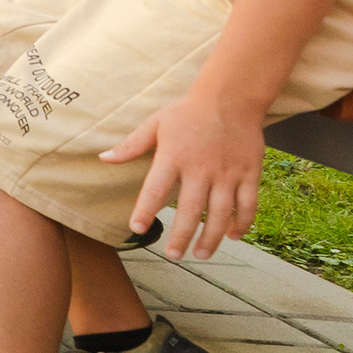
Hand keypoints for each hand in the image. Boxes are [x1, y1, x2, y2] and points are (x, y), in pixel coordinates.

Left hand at [103, 87, 264, 260]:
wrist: (231, 97)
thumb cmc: (187, 112)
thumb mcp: (155, 123)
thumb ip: (131, 145)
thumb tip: (103, 158)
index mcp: (173, 157)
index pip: (155, 189)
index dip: (145, 210)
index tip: (136, 229)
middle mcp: (201, 168)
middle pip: (190, 209)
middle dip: (182, 236)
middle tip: (174, 255)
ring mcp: (228, 172)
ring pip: (221, 213)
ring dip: (212, 237)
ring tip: (201, 254)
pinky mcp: (250, 172)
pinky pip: (247, 203)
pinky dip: (242, 222)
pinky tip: (234, 236)